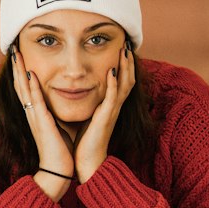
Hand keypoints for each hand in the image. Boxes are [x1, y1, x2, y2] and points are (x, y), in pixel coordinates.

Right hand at [11, 48, 74, 178]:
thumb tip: (58, 104)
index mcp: (35, 114)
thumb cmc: (59, 151)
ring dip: (20, 71)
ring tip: (16, 54)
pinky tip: (31, 75)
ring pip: (24, 89)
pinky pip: (36, 101)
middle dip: (17, 66)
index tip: (20, 55)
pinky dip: (32, 88)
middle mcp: (31, 113)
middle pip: (20, 84)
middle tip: (12, 47)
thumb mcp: (56, 127)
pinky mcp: (42, 123)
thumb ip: (53, 115)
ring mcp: (35, 117)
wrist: (57, 171)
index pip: (25, 88)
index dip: (21, 71)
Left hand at [72, 44, 134, 183]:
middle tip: (128, 45)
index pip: (121, 82)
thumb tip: (79, 91)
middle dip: (129, 62)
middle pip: (128, 79)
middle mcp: (114, 107)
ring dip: (125, 67)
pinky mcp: (105, 118)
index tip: (122, 50)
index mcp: (110, 107)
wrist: (86, 162)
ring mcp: (112, 112)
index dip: (124, 66)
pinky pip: (112, 98)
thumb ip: (89, 104)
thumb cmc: (85, 142)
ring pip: (124, 85)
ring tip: (125, 51)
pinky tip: (111, 71)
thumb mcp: (88, 117)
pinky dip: (113, 83)